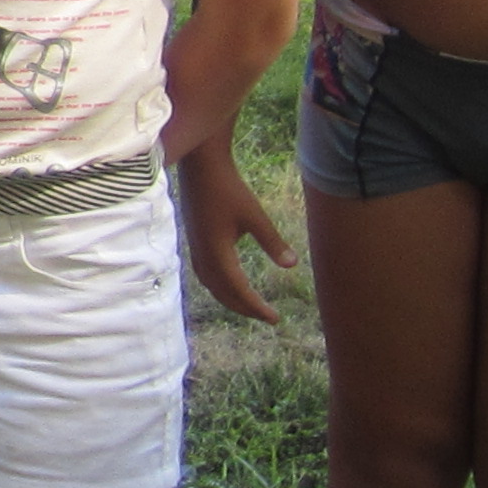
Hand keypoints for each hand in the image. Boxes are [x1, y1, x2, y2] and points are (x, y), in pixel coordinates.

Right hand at [177, 142, 292, 324]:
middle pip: (223, 293)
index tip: (275, 318)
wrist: (201, 169)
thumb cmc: (229, 189)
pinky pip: (207, 275)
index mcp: (218, 254)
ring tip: (249, 305)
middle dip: (245, 308)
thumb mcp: (255, 216)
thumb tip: (292, 265)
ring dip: (231, 299)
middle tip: (267, 317)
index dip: (257, 307)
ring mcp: (197, 250)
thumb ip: (272, 241)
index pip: (239, 290)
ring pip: (213, 286)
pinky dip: (220, 286)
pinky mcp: (195, 242)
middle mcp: (204, 257)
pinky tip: (229, 282)